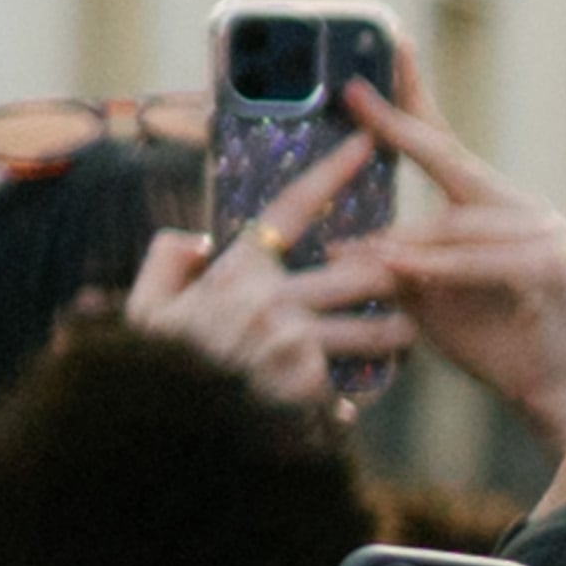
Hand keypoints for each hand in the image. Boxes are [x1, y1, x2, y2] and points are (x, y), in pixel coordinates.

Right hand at [124, 132, 413, 409]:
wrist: (152, 424)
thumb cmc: (151, 360)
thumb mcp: (146, 302)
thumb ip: (167, 258)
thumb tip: (198, 243)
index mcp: (238, 270)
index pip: (293, 207)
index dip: (332, 171)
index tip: (366, 142)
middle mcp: (272, 303)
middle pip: (360, 272)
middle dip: (396, 269)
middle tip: (419, 265)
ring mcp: (292, 347)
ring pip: (373, 330)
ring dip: (397, 331)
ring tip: (410, 330)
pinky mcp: (302, 391)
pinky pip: (352, 384)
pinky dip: (366, 390)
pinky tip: (376, 390)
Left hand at [348, 77, 565, 447]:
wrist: (544, 392)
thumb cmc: (486, 340)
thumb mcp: (426, 293)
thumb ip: (397, 260)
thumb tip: (343, 237)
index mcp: (495, 205)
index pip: (446, 144)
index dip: (413, 99)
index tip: (388, 48)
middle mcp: (524, 207)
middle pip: (452, 162)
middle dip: (399, 127)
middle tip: (353, 96)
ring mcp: (543, 230)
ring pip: (455, 223)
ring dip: (401, 239)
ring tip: (351, 249)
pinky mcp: (549, 263)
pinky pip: (477, 259)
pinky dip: (433, 265)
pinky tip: (394, 264)